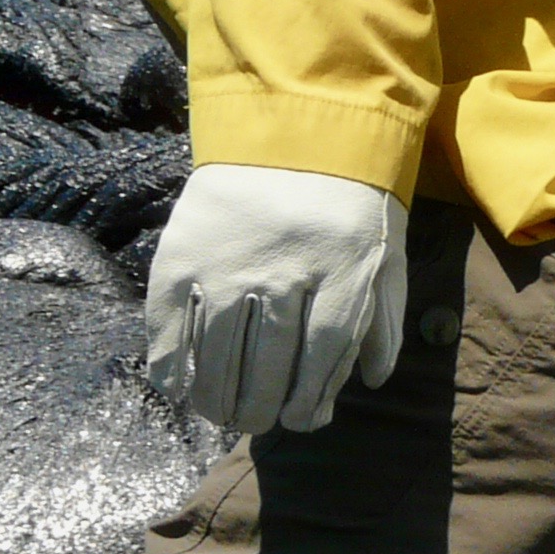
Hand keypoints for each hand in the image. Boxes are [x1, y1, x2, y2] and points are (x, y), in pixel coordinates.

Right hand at [145, 163, 407, 434]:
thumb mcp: (385, 254)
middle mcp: (285, 266)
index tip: (299, 420)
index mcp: (345, 267)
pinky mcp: (183, 251)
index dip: (310, 395)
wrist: (291, 130)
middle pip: (269, 358)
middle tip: (255, 423)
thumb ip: (382, 318)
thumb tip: (371, 381)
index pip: (326, 352)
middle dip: (260, 404)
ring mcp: (229, 259)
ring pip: (219, 348)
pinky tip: (175, 387)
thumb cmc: (349, 203)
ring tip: (220, 414)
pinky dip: (170, 359)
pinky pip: (171, 318)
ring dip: (216, 394)